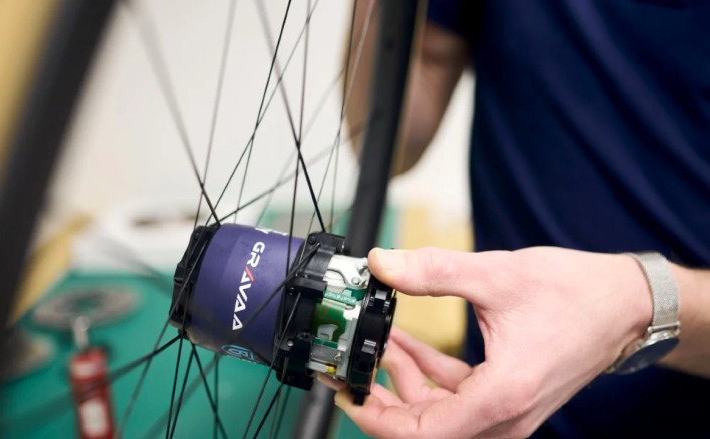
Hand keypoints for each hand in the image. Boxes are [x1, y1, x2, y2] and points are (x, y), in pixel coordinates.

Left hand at [319, 247, 652, 438]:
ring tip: (381, 336)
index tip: (348, 391)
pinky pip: (455, 397)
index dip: (375, 418)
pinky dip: (427, 373)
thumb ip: (433, 270)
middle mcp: (505, 415)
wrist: (624, 304)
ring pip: (437, 412)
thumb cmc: (576, 294)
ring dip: (404, 379)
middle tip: (352, 362)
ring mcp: (506, 410)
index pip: (421, 433)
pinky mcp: (506, 397)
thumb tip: (383, 264)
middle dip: (382, 396)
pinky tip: (406, 342)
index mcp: (502, 395)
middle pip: (424, 428)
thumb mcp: (497, 275)